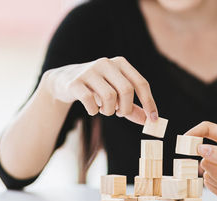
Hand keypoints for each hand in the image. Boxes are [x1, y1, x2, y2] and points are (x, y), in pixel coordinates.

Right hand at [42, 56, 157, 124]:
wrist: (63, 81)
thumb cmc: (95, 88)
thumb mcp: (115, 94)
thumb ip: (132, 106)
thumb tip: (148, 121)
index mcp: (120, 63)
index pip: (140, 83)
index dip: (149, 102)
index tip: (153, 120)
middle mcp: (106, 63)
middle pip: (126, 90)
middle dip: (126, 108)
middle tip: (120, 114)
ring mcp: (89, 71)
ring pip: (109, 97)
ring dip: (109, 110)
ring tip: (104, 110)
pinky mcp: (75, 82)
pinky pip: (90, 101)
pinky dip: (93, 111)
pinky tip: (92, 110)